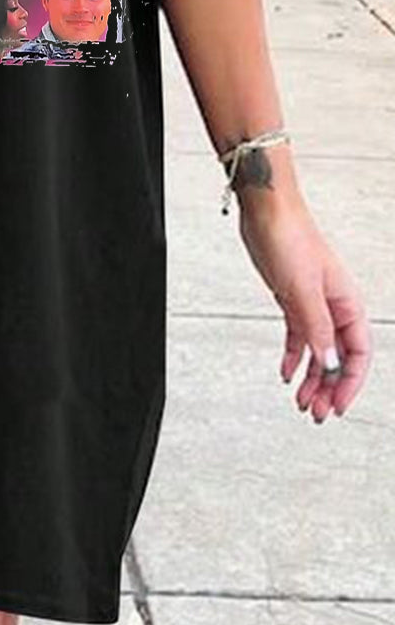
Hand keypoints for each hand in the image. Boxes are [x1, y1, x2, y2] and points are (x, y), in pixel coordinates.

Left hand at [239, 195, 371, 421]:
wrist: (267, 212)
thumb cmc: (290, 239)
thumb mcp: (303, 290)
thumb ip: (316, 328)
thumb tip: (328, 365)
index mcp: (347, 303)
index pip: (358, 353)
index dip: (349, 383)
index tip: (337, 406)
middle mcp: (334, 306)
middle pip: (338, 357)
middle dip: (329, 388)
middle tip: (316, 413)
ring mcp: (313, 303)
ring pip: (318, 350)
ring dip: (311, 378)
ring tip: (302, 402)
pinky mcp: (292, 299)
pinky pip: (299, 336)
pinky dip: (294, 356)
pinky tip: (286, 374)